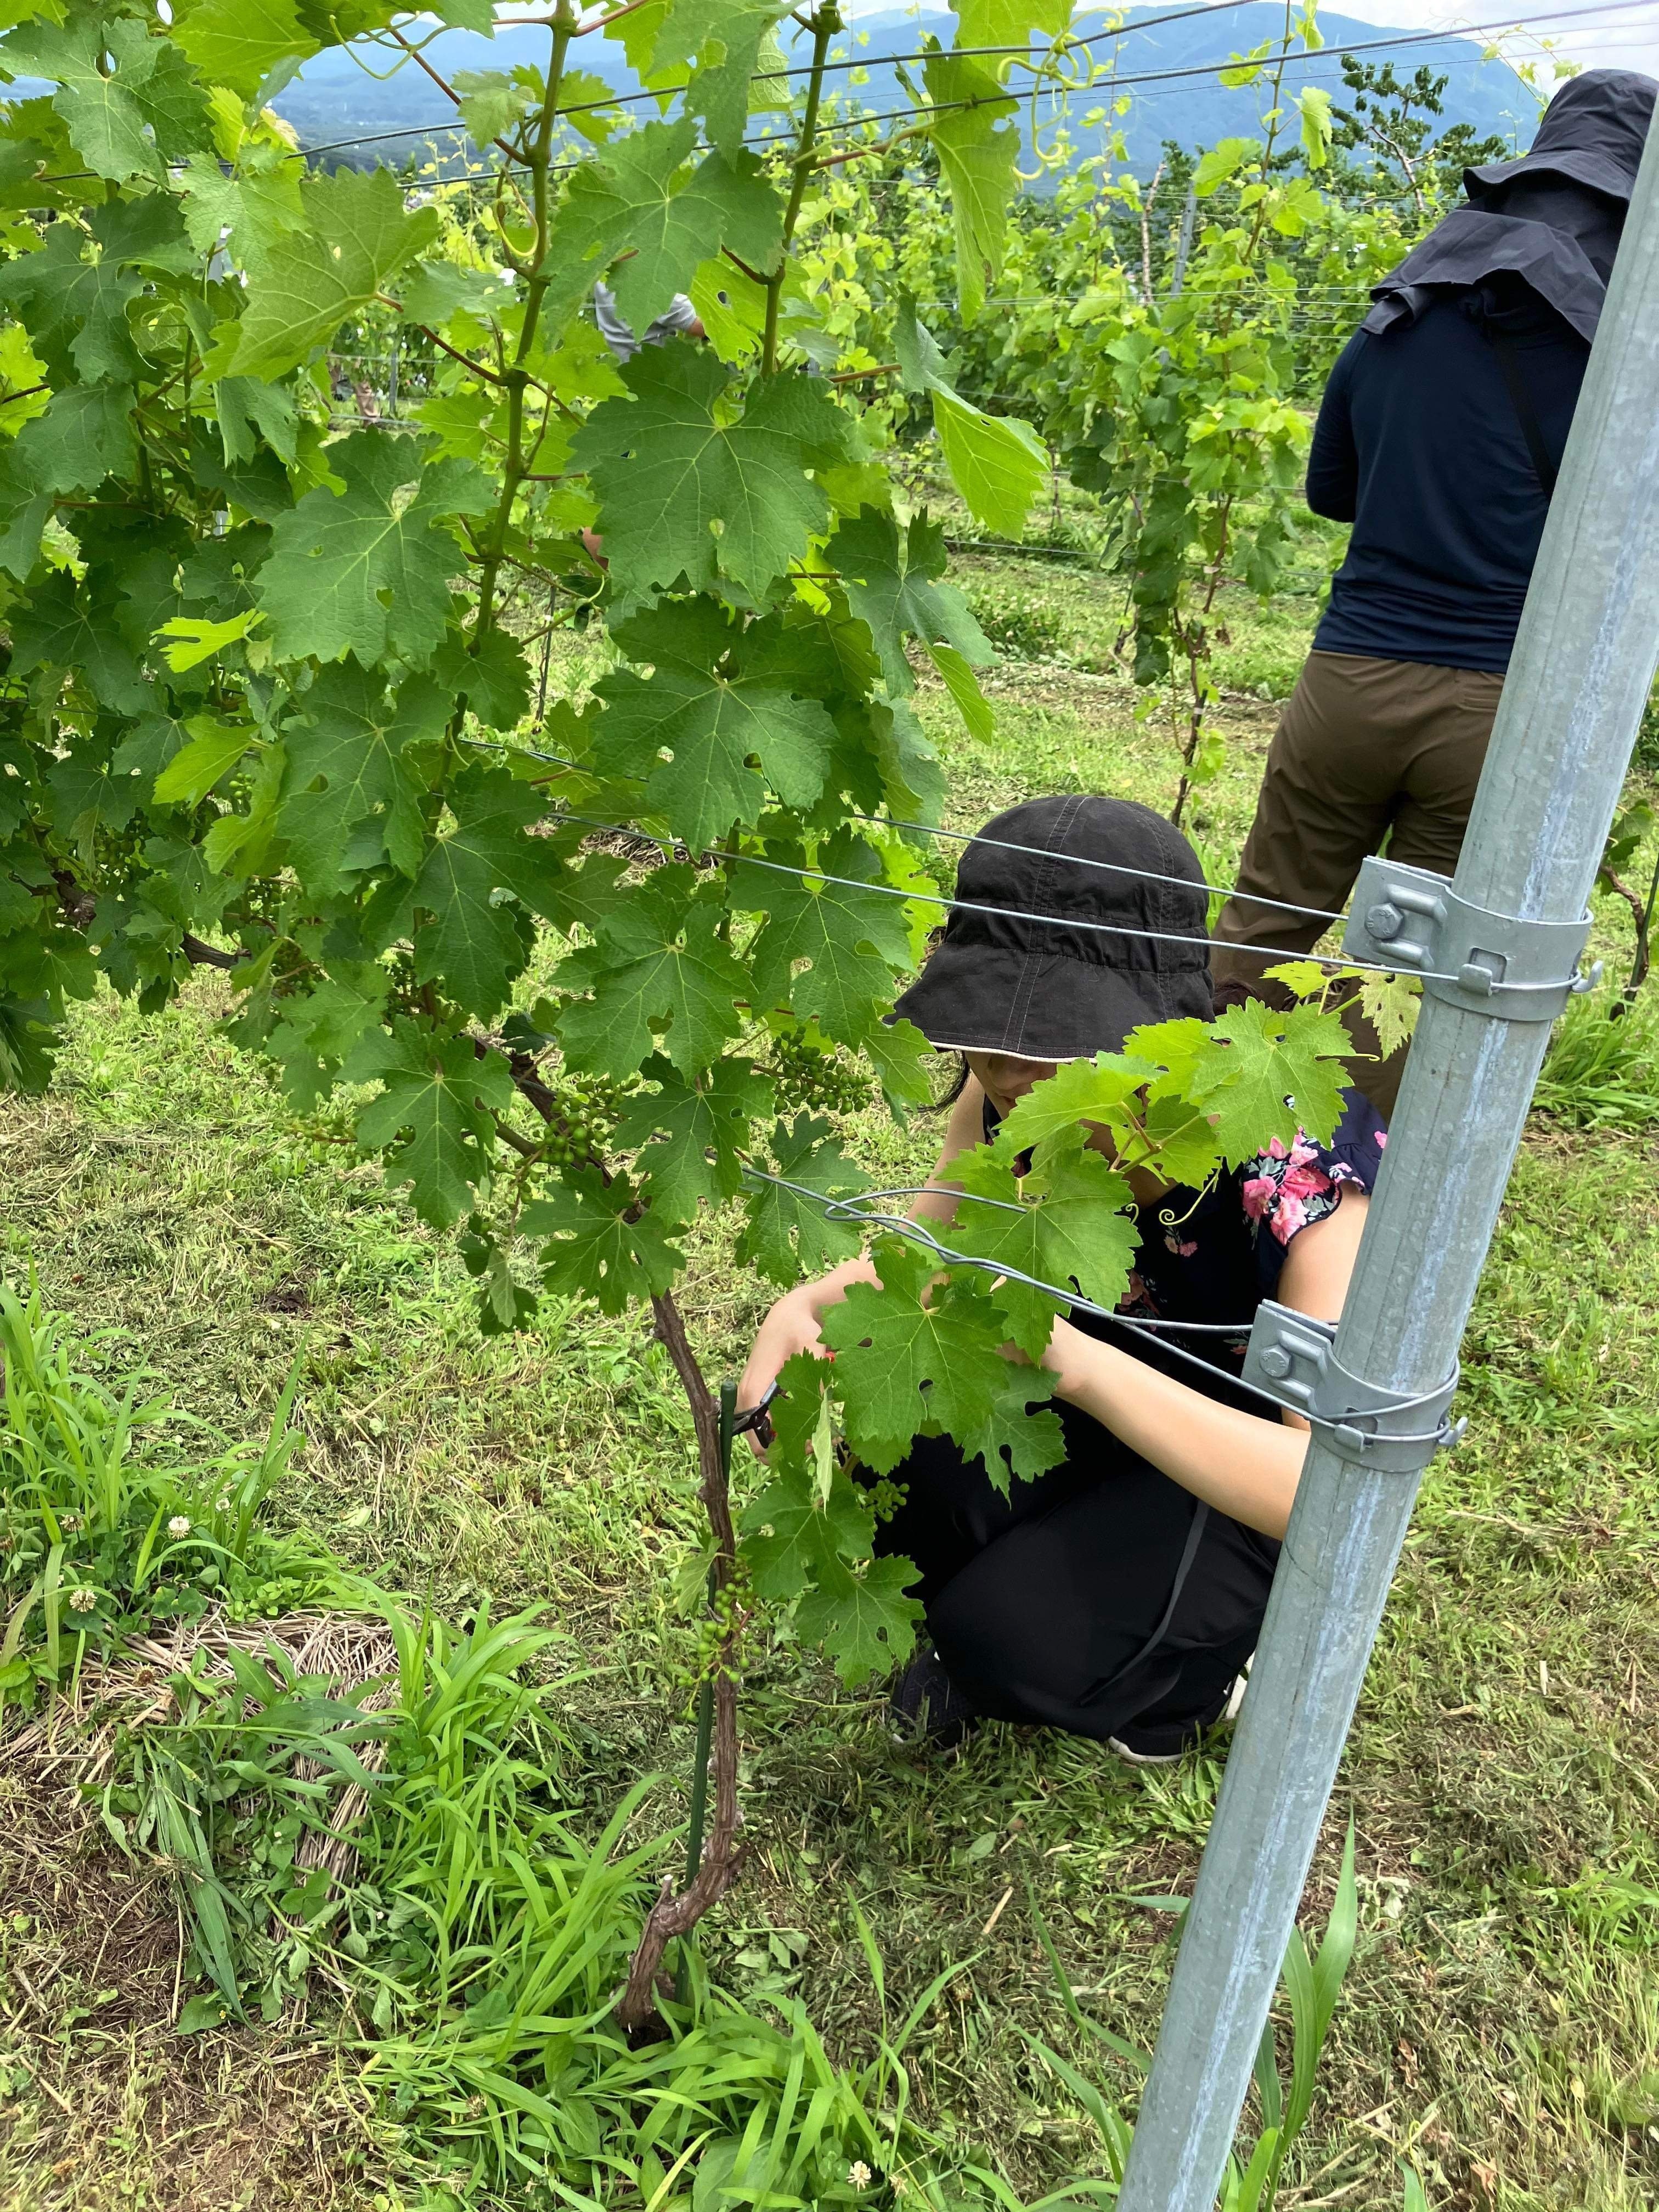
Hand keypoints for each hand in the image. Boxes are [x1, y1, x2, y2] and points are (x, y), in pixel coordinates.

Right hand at [737, 1289, 827, 1456]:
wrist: (787, 1316)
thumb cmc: (799, 1329)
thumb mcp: (812, 1346)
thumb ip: (815, 1374)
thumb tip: (821, 1406)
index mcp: (754, 1387)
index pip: (755, 1430)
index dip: (777, 1447)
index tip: (805, 1450)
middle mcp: (745, 1395)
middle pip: (756, 1438)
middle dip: (782, 1448)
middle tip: (814, 1447)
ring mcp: (748, 1396)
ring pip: (759, 1433)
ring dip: (782, 1441)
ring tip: (814, 1438)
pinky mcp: (754, 1396)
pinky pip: (763, 1422)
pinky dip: (781, 1429)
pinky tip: (806, 1424)